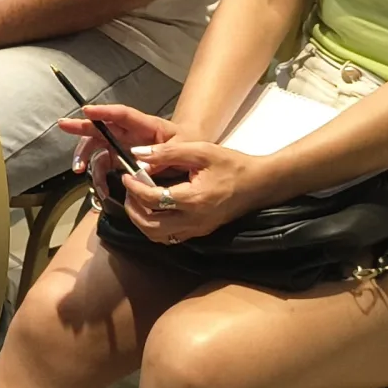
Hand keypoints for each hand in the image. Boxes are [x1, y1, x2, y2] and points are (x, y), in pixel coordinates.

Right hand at [57, 103, 178, 207]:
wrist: (193, 158)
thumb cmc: (189, 146)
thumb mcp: (184, 148)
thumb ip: (165, 154)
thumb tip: (141, 164)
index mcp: (147, 126)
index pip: (123, 114)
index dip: (105, 111)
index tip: (87, 110)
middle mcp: (130, 134)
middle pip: (102, 127)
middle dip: (82, 126)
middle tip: (64, 125)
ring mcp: (124, 147)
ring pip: (97, 147)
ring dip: (86, 158)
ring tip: (79, 171)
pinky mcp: (121, 160)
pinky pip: (104, 166)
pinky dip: (99, 178)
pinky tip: (101, 190)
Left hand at [117, 138, 266, 242]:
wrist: (260, 184)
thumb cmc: (232, 164)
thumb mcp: (201, 150)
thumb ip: (168, 152)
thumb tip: (138, 154)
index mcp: (193, 200)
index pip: (152, 199)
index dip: (134, 187)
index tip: (127, 174)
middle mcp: (193, 221)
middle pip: (149, 227)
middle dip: (132, 209)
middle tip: (129, 190)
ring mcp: (198, 230)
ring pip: (158, 236)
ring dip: (142, 221)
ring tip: (139, 199)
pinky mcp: (201, 232)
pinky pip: (170, 237)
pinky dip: (156, 226)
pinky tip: (155, 209)